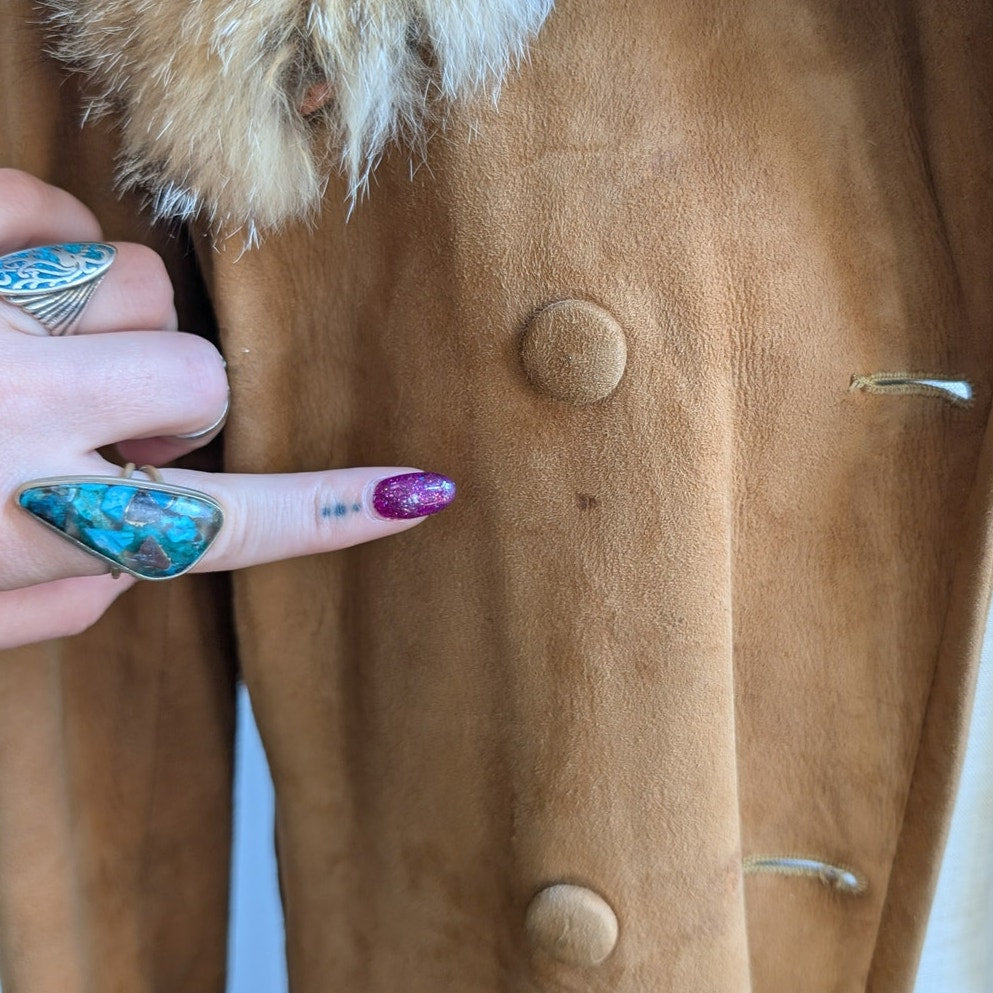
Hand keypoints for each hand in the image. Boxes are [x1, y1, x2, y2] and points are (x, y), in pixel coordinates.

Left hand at [0, 170, 454, 648]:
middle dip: (176, 408)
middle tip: (109, 436)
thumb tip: (131, 574)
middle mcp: (14, 411)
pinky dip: (51, 231)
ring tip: (47, 362)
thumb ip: (51, 609)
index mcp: (22, 523)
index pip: (226, 528)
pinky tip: (20, 274)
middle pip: (202, 380)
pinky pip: (48, 207)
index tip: (416, 496)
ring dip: (116, 330)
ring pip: (140, 283)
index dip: (331, 513)